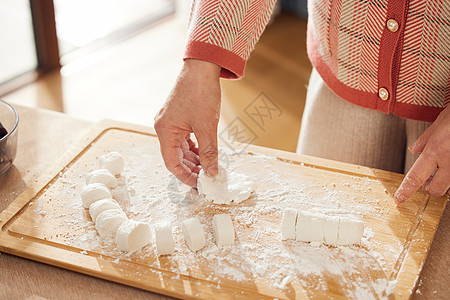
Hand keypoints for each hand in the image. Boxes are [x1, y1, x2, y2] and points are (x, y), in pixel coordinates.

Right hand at [154, 59, 220, 186]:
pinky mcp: (179, 116)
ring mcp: (171, 122)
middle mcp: (164, 127)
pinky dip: (195, 147)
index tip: (199, 184)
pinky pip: (184, 138)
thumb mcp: (207, 127)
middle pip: (175, 157)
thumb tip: (212, 173)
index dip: (185, 176)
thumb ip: (209, 152)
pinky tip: (205, 153)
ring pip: (181, 148)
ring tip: (209, 167)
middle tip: (207, 178)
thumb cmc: (201, 92)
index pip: (172, 163)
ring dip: (194, 159)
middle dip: (191, 169)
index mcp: (165, 131)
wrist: (202, 67)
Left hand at [394, 106, 449, 203]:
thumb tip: (415, 149)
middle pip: (436, 189)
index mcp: (436, 150)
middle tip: (430, 179)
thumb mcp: (440, 121)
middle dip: (431, 187)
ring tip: (445, 166)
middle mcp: (449, 161)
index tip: (399, 199)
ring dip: (446, 180)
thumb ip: (426, 139)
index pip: (415, 177)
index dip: (406, 191)